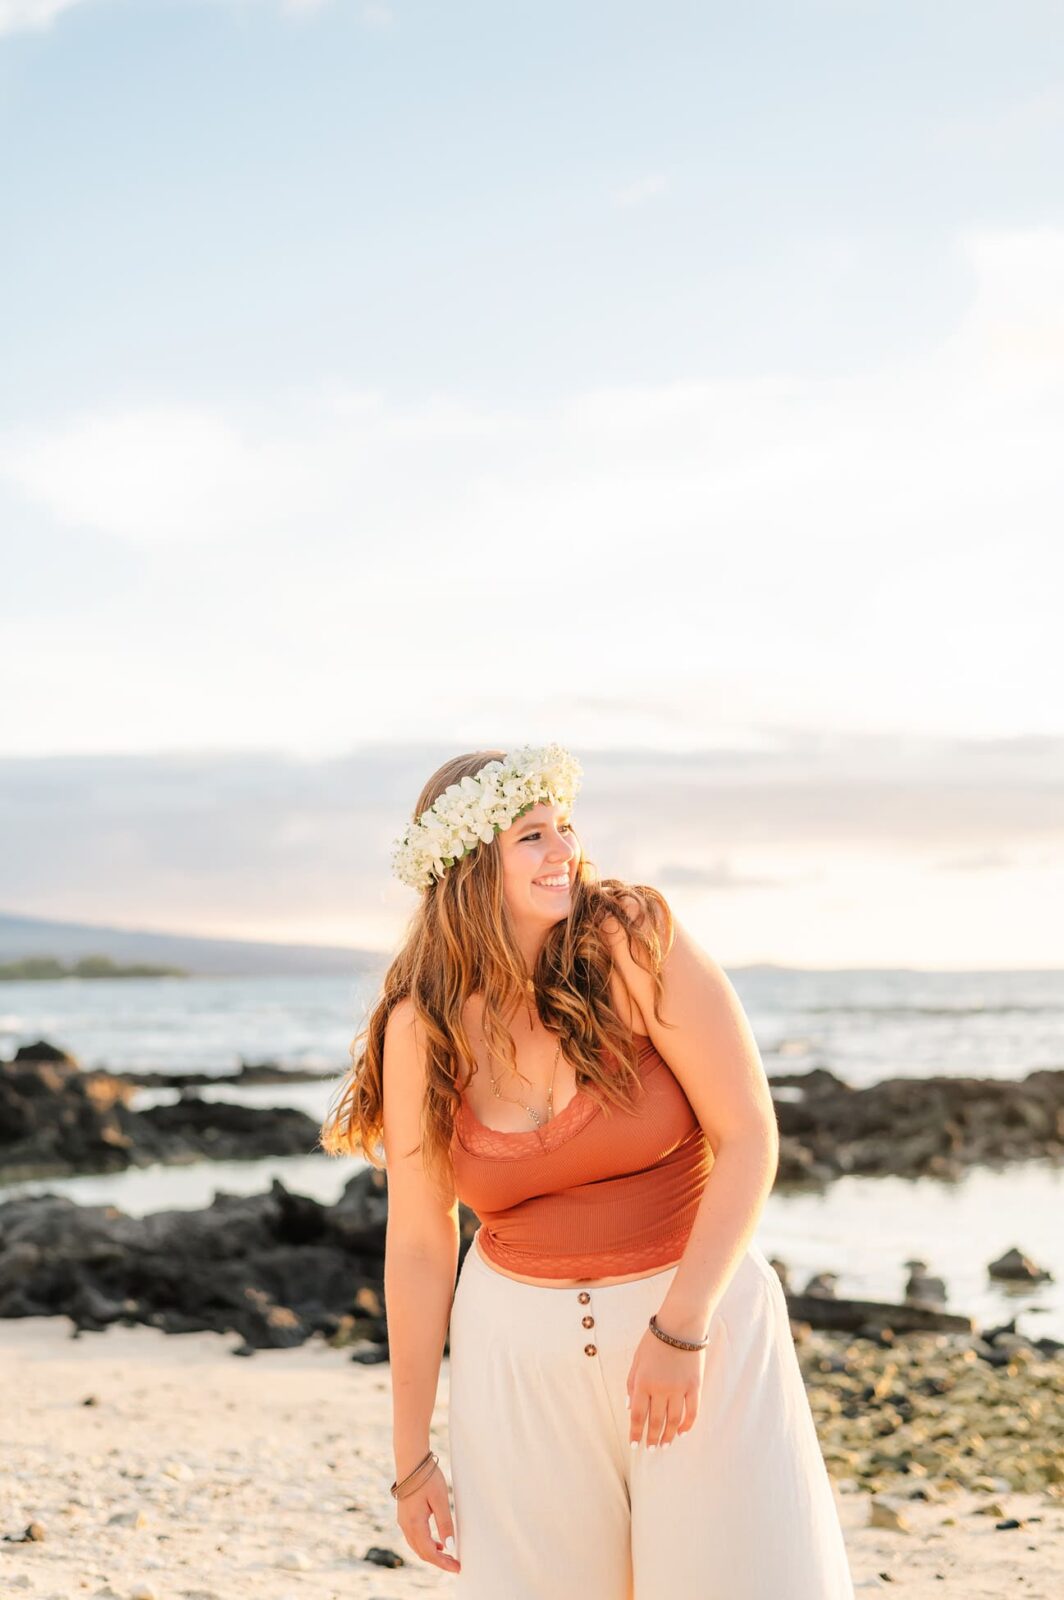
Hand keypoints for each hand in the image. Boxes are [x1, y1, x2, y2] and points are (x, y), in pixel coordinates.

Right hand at [394, 1464, 460, 1573]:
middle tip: (455, 1565)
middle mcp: (406, 1526)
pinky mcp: (404, 1516)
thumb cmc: (427, 1478)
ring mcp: (403, 1521)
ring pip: (417, 1547)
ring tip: (448, 1556)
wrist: (411, 1460)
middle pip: (422, 1553)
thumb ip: (445, 1523)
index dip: (443, 1563)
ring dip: (432, 1554)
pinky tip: (437, 1542)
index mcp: (414, 1524)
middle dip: (439, 1562)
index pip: (429, 1553)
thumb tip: (450, 1546)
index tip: (457, 1568)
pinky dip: (426, 1545)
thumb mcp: (440, 1500)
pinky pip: (414, 1538)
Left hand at [626, 1324, 704, 1449]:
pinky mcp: (695, 1386)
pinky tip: (682, 1432)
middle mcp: (660, 1389)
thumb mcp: (637, 1360)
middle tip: (651, 1450)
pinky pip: (692, 1412)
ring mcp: (679, 1389)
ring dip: (668, 1435)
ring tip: (665, 1445)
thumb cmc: (655, 1341)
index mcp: (643, 1382)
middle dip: (652, 1438)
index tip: (634, 1445)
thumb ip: (631, 1384)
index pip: (637, 1415)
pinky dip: (687, 1425)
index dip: (635, 1433)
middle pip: (655, 1421)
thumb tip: (629, 1407)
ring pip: (674, 1420)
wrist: (680, 1325)